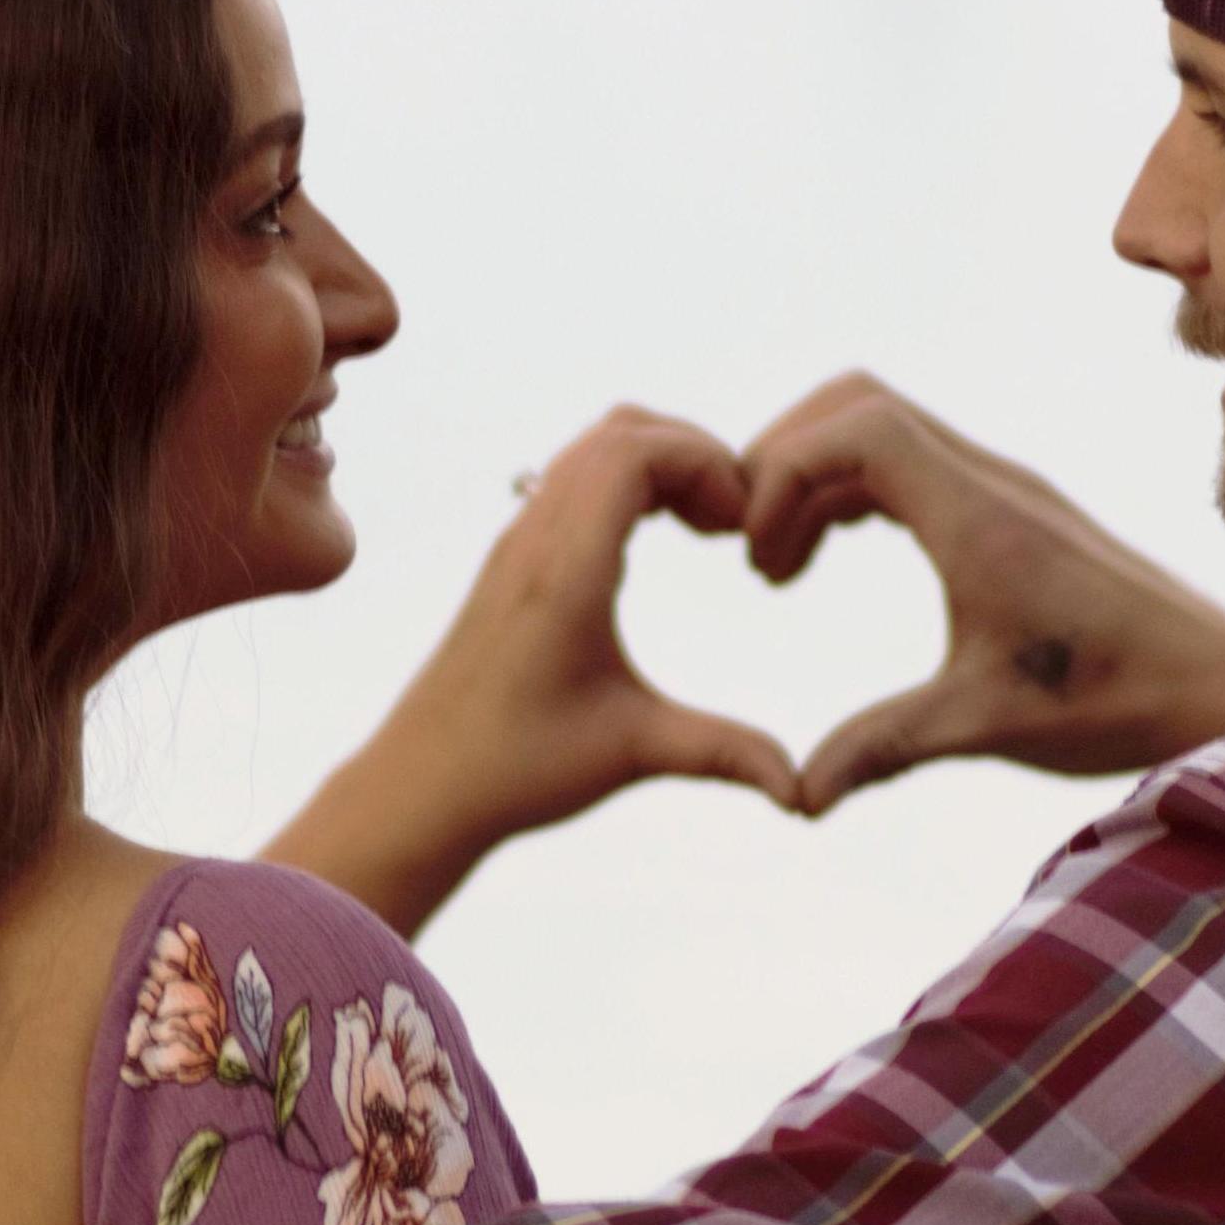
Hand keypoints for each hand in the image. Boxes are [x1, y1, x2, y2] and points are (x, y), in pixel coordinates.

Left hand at [269, 408, 800, 935]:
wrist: (420, 784)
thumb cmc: (518, 770)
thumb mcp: (632, 754)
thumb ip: (723, 755)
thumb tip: (804, 793)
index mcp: (564, 572)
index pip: (632, 453)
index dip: (703, 463)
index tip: (742, 524)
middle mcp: (534, 539)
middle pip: (620, 431)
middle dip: (695, 454)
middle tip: (738, 518)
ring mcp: (517, 541)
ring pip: (593, 446)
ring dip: (661, 461)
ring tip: (709, 523)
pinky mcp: (512, 556)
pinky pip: (573, 474)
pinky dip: (630, 478)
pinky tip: (662, 536)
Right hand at [742, 373, 1224, 815]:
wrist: (1220, 686)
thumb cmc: (1114, 700)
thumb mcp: (985, 725)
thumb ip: (882, 747)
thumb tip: (798, 796)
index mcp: (980, 517)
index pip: (855, 426)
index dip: (782, 471)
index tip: (756, 557)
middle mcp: (992, 482)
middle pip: (857, 403)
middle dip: (783, 459)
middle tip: (749, 549)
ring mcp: (1006, 488)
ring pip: (885, 427)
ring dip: (818, 476)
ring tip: (779, 566)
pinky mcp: (1016, 509)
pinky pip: (915, 461)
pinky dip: (857, 489)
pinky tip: (835, 556)